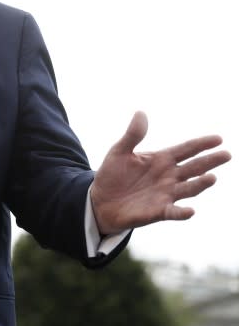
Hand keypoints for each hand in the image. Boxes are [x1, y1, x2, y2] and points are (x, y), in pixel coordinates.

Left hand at [90, 111, 231, 234]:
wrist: (100, 200)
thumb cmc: (112, 174)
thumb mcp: (120, 151)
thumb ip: (132, 135)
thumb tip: (141, 113)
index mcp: (162, 159)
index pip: (186, 149)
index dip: (201, 144)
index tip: (218, 139)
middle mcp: (169, 177)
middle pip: (194, 167)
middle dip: (210, 161)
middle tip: (226, 154)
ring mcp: (166, 194)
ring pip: (189, 189)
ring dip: (200, 184)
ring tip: (211, 177)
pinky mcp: (158, 211)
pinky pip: (174, 212)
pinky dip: (182, 212)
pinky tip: (190, 211)